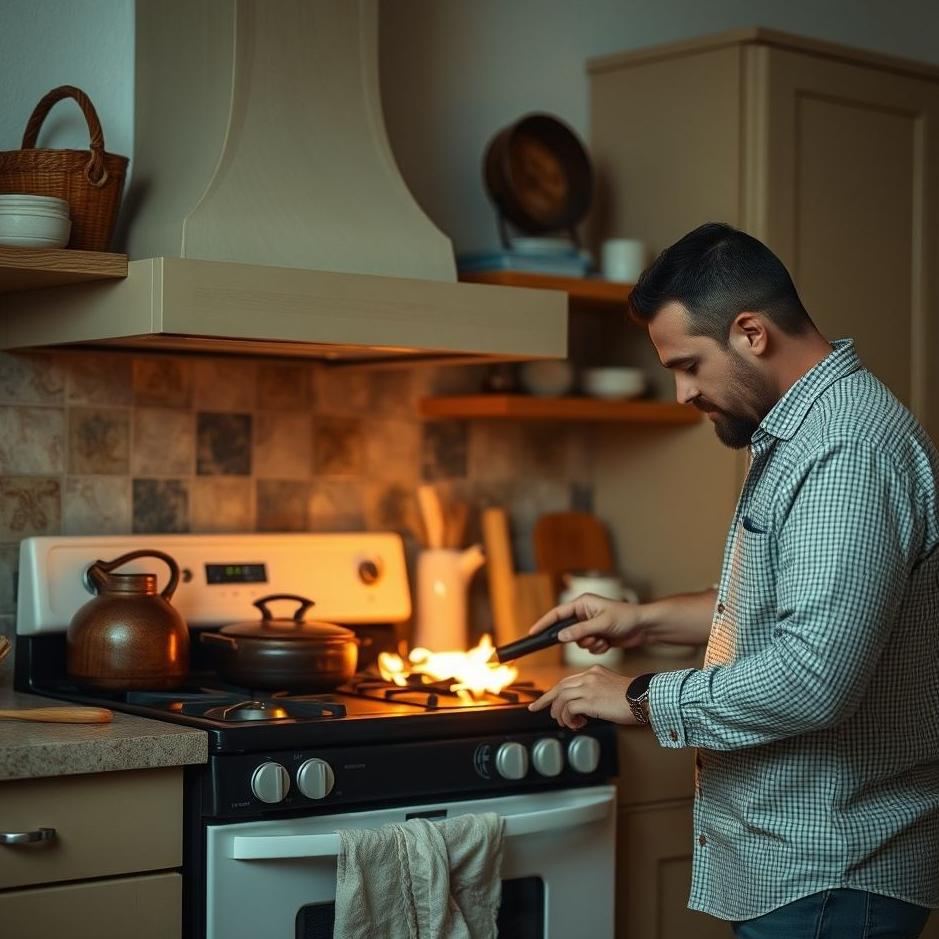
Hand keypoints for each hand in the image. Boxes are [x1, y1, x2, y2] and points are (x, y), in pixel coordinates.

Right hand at [528, 593, 646, 654]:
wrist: (643, 627)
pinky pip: (588, 647)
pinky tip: (608, 642)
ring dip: (590, 644)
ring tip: (604, 639)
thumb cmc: (625, 618)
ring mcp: (590, 625)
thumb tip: (560, 636)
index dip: (544, 623)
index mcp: (582, 603)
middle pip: (568, 631)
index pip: (557, 614)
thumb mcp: (601, 624)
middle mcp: (584, 613)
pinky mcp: (596, 636)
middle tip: (593, 637)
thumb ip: (579, 630)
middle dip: (580, 638)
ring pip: (578, 642)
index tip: (533, 632)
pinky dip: (597, 648)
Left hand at [528, 666, 637, 727]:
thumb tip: (581, 709)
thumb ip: (594, 692)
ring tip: (566, 723)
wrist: (644, 699)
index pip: (567, 681)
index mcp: (593, 672)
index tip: (544, 700)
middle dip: (546, 701)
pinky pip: (569, 709)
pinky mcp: (590, 700)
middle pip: (559, 687)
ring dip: (560, 714)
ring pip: (561, 698)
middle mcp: (589, 677)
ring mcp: (589, 687)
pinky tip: (577, 724)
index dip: (553, 692)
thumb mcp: (610, 689)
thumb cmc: (633, 698)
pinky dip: (569, 719)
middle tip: (537, 709)